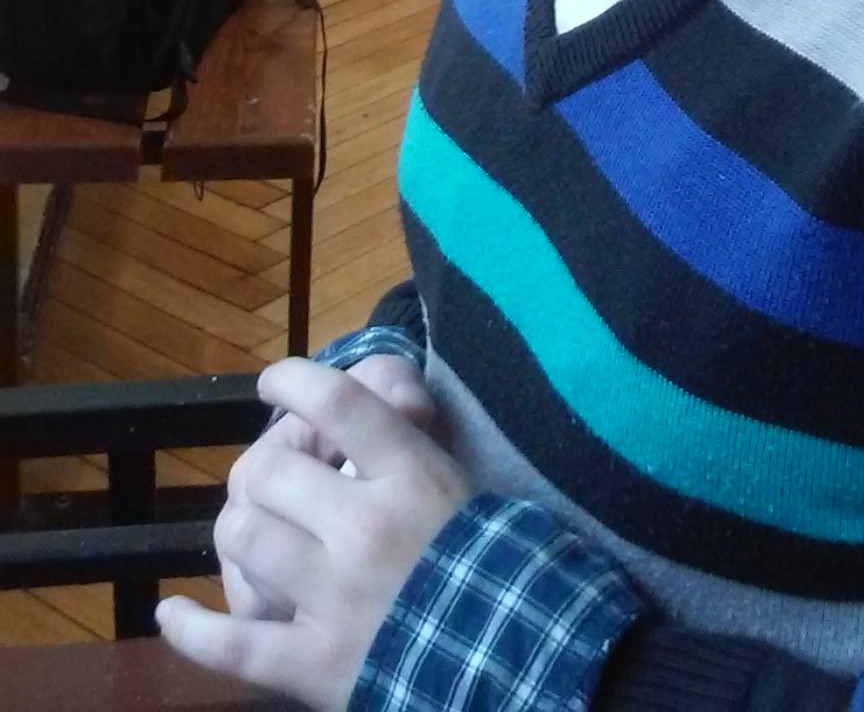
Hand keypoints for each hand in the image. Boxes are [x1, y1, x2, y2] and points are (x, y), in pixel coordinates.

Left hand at [157, 356, 469, 710]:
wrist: (511, 650)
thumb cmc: (480, 553)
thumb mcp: (453, 474)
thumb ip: (403, 429)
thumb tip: (368, 392)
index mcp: (409, 475)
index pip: (337, 402)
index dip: (292, 381)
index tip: (274, 383)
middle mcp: (367, 530)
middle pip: (271, 471)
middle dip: (264, 467)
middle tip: (276, 479)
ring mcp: (336, 600)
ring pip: (246, 541)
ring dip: (239, 531)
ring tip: (252, 532)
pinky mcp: (315, 663)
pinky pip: (233, 645)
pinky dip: (193, 630)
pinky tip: (171, 614)